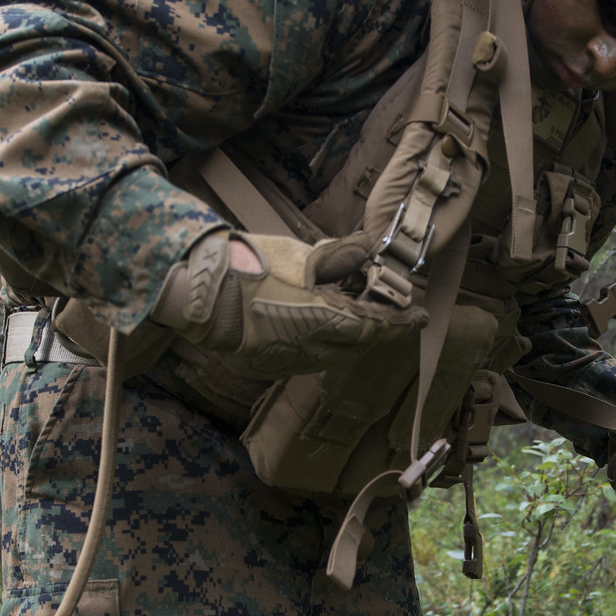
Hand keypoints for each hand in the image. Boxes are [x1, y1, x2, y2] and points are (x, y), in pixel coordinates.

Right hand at [154, 228, 425, 379]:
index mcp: (326, 322)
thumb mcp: (300, 256)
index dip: (400, 323)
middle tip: (375, 305)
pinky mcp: (266, 368)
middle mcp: (312, 351)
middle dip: (370, 328)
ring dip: (339, 335)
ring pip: (328, 354)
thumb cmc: (249, 269)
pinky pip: (301, 357)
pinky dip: (311, 341)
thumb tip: (369, 248)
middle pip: (356, 345)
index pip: (376, 327)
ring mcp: (288, 363)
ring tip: (335, 308)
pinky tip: (300, 321)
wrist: (197, 295)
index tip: (418, 318)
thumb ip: (340, 255)